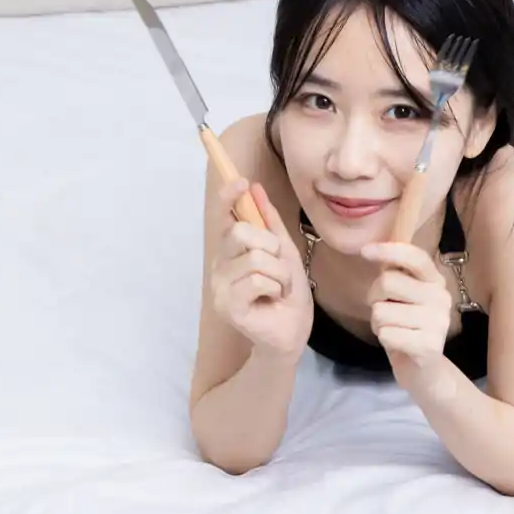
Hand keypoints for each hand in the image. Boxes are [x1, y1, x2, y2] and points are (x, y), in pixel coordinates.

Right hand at [210, 181, 311, 360]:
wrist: (292, 332)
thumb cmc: (287, 294)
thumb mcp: (285, 252)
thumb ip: (270, 222)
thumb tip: (255, 188)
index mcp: (231, 252)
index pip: (224, 218)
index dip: (228, 197)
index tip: (241, 182)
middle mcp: (220, 266)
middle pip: (240, 232)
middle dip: (270, 245)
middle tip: (278, 267)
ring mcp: (220, 287)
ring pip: (255, 258)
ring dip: (279, 273)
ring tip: (279, 289)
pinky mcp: (227, 305)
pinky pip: (257, 280)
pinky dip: (276, 288)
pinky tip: (273, 300)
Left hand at [362, 241, 454, 387]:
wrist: (423, 370)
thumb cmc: (408, 326)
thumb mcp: (405, 296)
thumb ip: (396, 274)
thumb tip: (373, 249)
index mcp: (435, 280)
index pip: (414, 257)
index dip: (388, 250)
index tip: (365, 251)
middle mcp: (441, 297)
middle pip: (388, 281)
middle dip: (374, 297)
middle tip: (384, 310)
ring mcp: (438, 322)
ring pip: (382, 311)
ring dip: (378, 323)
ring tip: (392, 329)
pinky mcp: (429, 345)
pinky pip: (387, 334)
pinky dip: (384, 339)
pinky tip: (397, 344)